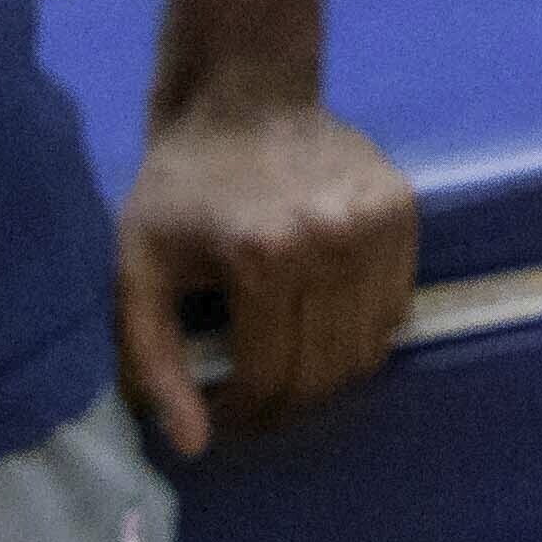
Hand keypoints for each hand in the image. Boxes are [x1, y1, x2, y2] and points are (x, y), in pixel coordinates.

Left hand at [110, 85, 422, 456]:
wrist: (242, 97)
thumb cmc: (179, 190)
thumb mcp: (137, 274)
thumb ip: (154, 363)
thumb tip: (193, 444)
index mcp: (261, 258)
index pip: (268, 379)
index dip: (242, 415)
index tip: (222, 417)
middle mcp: (331, 243)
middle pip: (323, 374)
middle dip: (285, 406)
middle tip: (257, 402)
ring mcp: (376, 226)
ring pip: (366, 351)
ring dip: (327, 377)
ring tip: (290, 366)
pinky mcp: (404, 211)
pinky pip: (395, 308)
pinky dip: (361, 333)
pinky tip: (322, 322)